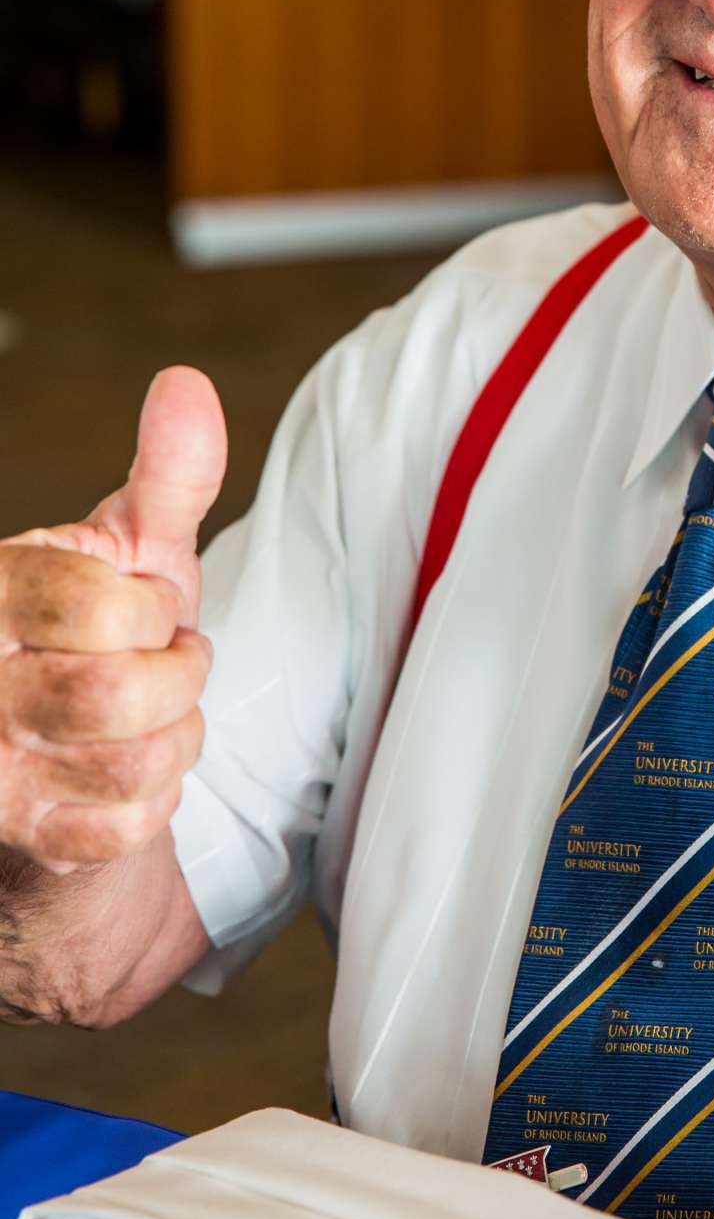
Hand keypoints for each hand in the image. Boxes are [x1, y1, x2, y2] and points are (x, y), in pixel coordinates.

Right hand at [0, 368, 225, 871]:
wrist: (65, 749)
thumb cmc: (101, 634)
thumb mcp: (133, 549)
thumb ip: (167, 476)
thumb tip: (187, 385)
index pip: (105, 609)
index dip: (151, 612)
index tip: (138, 611)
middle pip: (120, 695)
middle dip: (174, 678)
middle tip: (155, 666)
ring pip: (134, 763)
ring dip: (173, 739)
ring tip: (147, 715)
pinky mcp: (21, 833)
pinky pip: (127, 827)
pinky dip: (154, 800)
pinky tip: (126, 773)